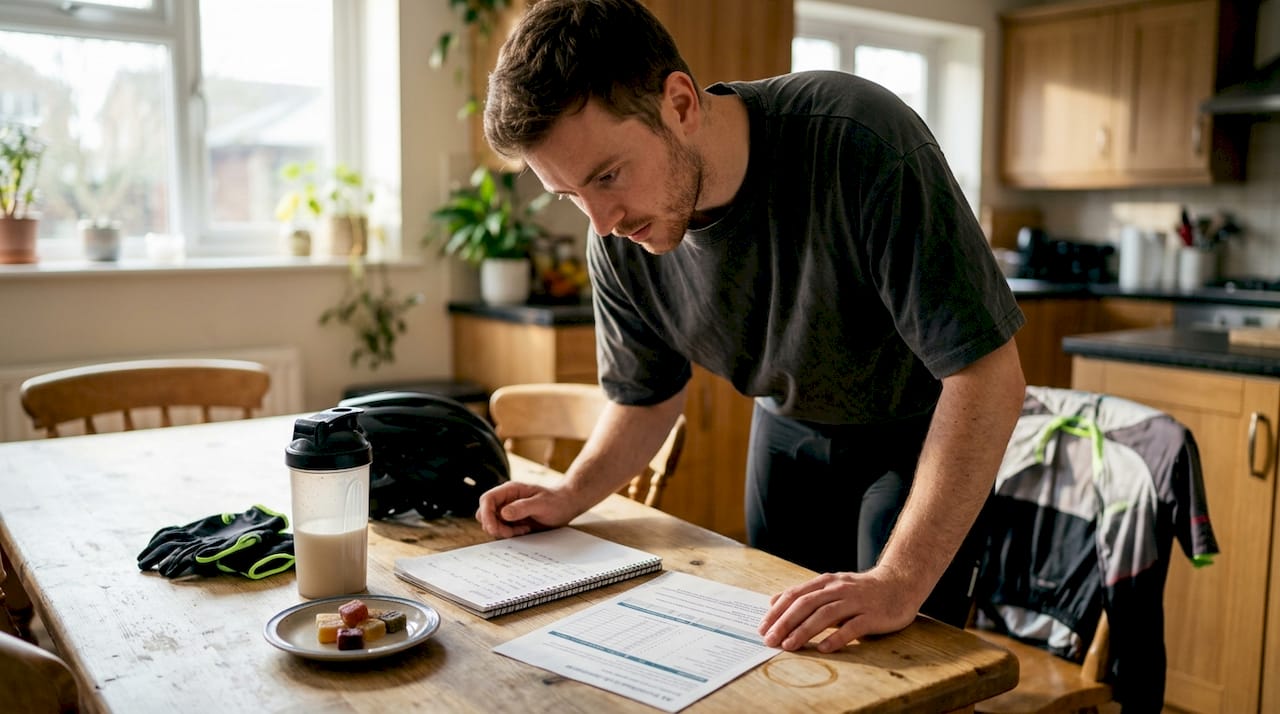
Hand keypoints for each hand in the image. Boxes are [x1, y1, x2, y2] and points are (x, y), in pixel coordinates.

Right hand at [475, 481, 584, 537]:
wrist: (567, 505)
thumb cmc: (557, 501)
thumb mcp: (542, 504)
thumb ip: (522, 507)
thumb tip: (504, 513)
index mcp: (510, 490)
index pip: (487, 499)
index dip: (486, 514)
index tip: (493, 528)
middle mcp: (506, 499)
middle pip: (484, 513)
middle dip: (494, 526)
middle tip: (511, 532)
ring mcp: (508, 510)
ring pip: (492, 524)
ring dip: (502, 531)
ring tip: (522, 530)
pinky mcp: (512, 520)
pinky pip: (502, 530)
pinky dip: (509, 534)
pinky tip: (525, 531)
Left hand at [758, 569, 919, 652]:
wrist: (900, 583)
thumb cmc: (861, 590)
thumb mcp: (831, 586)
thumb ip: (805, 594)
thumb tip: (774, 601)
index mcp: (826, 582)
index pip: (796, 595)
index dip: (778, 611)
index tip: (762, 627)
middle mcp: (839, 589)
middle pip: (807, 604)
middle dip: (785, 622)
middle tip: (770, 639)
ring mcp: (856, 601)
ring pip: (826, 614)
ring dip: (804, 630)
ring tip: (789, 645)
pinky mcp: (872, 615)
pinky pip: (853, 627)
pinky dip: (837, 637)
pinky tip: (823, 648)